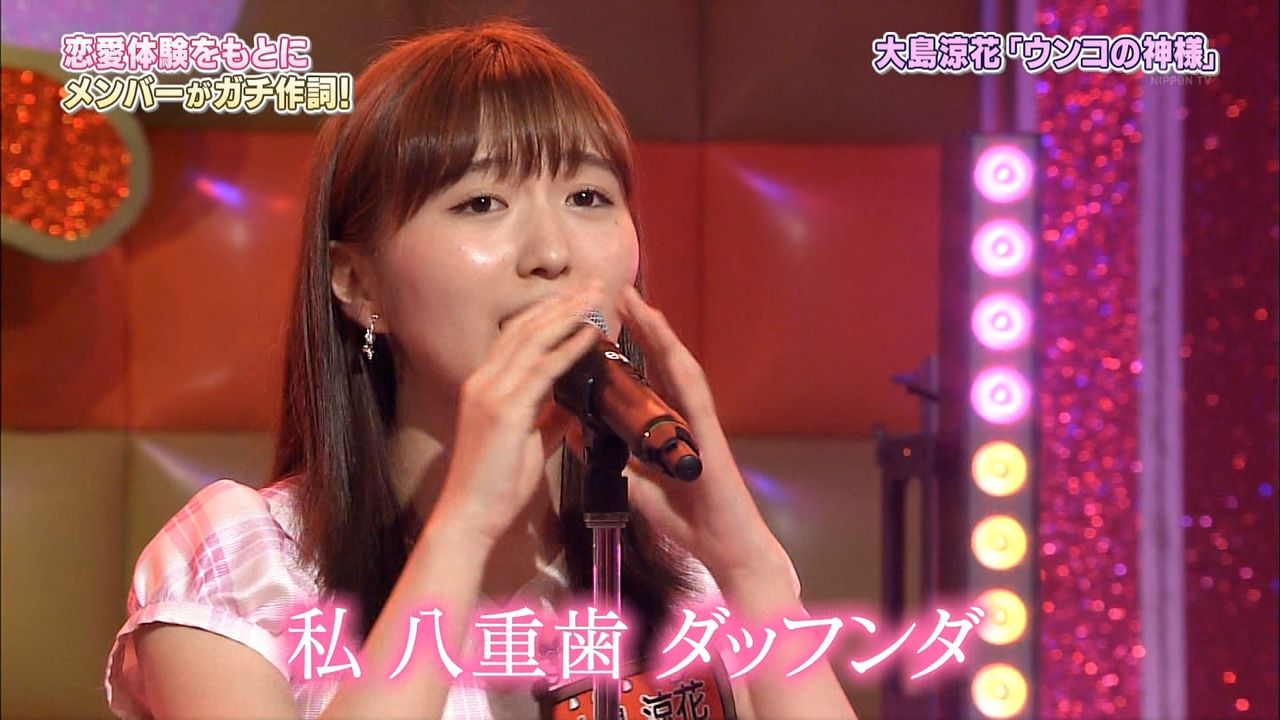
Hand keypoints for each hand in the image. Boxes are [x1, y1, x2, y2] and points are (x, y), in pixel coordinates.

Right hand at [430, 286, 602, 548]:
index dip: (548, 312)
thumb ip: (547, 418)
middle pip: (525, 327)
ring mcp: (490, 392)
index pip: (517, 336)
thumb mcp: (528, 443)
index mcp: (485, 385)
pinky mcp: (503, 410)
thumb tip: (571, 404)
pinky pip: (541, 369)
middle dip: (560, 302)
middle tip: (592, 282)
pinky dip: (568, 348)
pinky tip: (589, 334)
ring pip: (532, 340)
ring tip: (594, 296)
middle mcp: (483, 380)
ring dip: (567, 314)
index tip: (577, 297)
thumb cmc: (495, 485)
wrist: (470, 516)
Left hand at [615, 287, 793, 593]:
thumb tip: (584, 438)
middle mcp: (687, 418)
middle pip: (663, 363)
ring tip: (639, 304)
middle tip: (620, 294)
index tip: (610, 320)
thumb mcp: (640, 490)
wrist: (727, 549)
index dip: (631, 347)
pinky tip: (668, 346)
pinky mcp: (711, 436)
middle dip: (643, 327)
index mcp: (671, 428)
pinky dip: (681, 368)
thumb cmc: (692, 522)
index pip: (648, 378)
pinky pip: (695, 395)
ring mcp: (701, 423)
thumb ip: (617, 463)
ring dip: (660, 335)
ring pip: (680, 368)